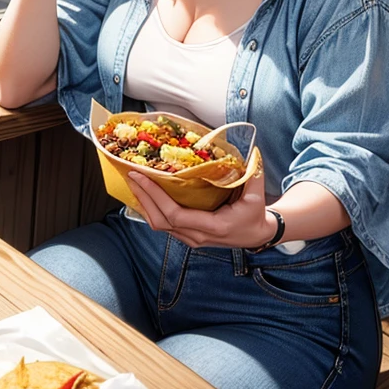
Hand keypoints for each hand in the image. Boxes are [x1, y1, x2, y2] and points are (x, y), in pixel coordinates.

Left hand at [126, 168, 277, 248]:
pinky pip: (164, 224)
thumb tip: (253, 150)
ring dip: (144, 203)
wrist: (257, 235)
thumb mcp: (256, 196)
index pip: (175, 214)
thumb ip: (254, 174)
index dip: (155, 196)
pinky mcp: (188, 236)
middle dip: (143, 197)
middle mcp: (198, 236)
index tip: (142, 176)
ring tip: (134, 183)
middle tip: (131, 175)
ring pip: (159, 225)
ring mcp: (191, 238)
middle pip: (160, 220)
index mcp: (213, 226)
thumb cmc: (255, 215)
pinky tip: (145, 194)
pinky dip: (151, 209)